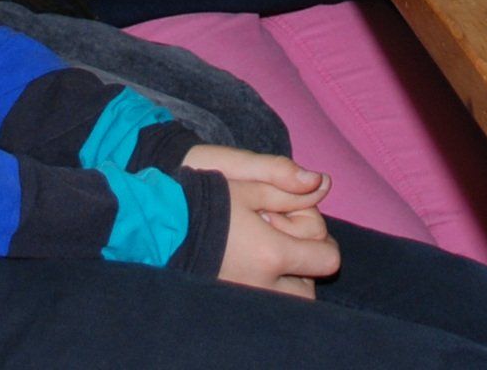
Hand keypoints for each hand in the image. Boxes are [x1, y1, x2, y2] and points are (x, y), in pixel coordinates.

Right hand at [185, 147, 337, 296]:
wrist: (159, 224)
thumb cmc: (204, 199)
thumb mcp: (249, 184)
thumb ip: (289, 186)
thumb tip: (323, 183)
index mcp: (271, 253)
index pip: (327, 259)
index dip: (321, 240)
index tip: (298, 222)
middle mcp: (262, 283)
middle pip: (309, 288)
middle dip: (307, 266)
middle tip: (284, 241)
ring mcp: (245, 296)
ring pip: (288, 301)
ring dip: (289, 280)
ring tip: (268, 252)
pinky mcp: (231, 299)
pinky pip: (264, 301)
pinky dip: (268, 286)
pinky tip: (252, 261)